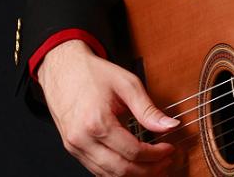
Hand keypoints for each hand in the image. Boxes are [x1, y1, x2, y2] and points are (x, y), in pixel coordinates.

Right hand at [37, 40, 177, 175]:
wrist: (63, 67)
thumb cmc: (92, 73)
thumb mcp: (127, 85)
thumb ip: (148, 110)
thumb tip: (170, 126)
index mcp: (97, 122)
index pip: (133, 152)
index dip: (156, 155)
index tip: (169, 149)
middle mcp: (82, 139)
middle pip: (121, 169)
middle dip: (148, 170)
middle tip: (165, 162)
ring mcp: (75, 146)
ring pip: (107, 175)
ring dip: (133, 175)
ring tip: (153, 166)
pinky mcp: (72, 148)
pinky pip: (96, 169)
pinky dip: (116, 172)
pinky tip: (132, 165)